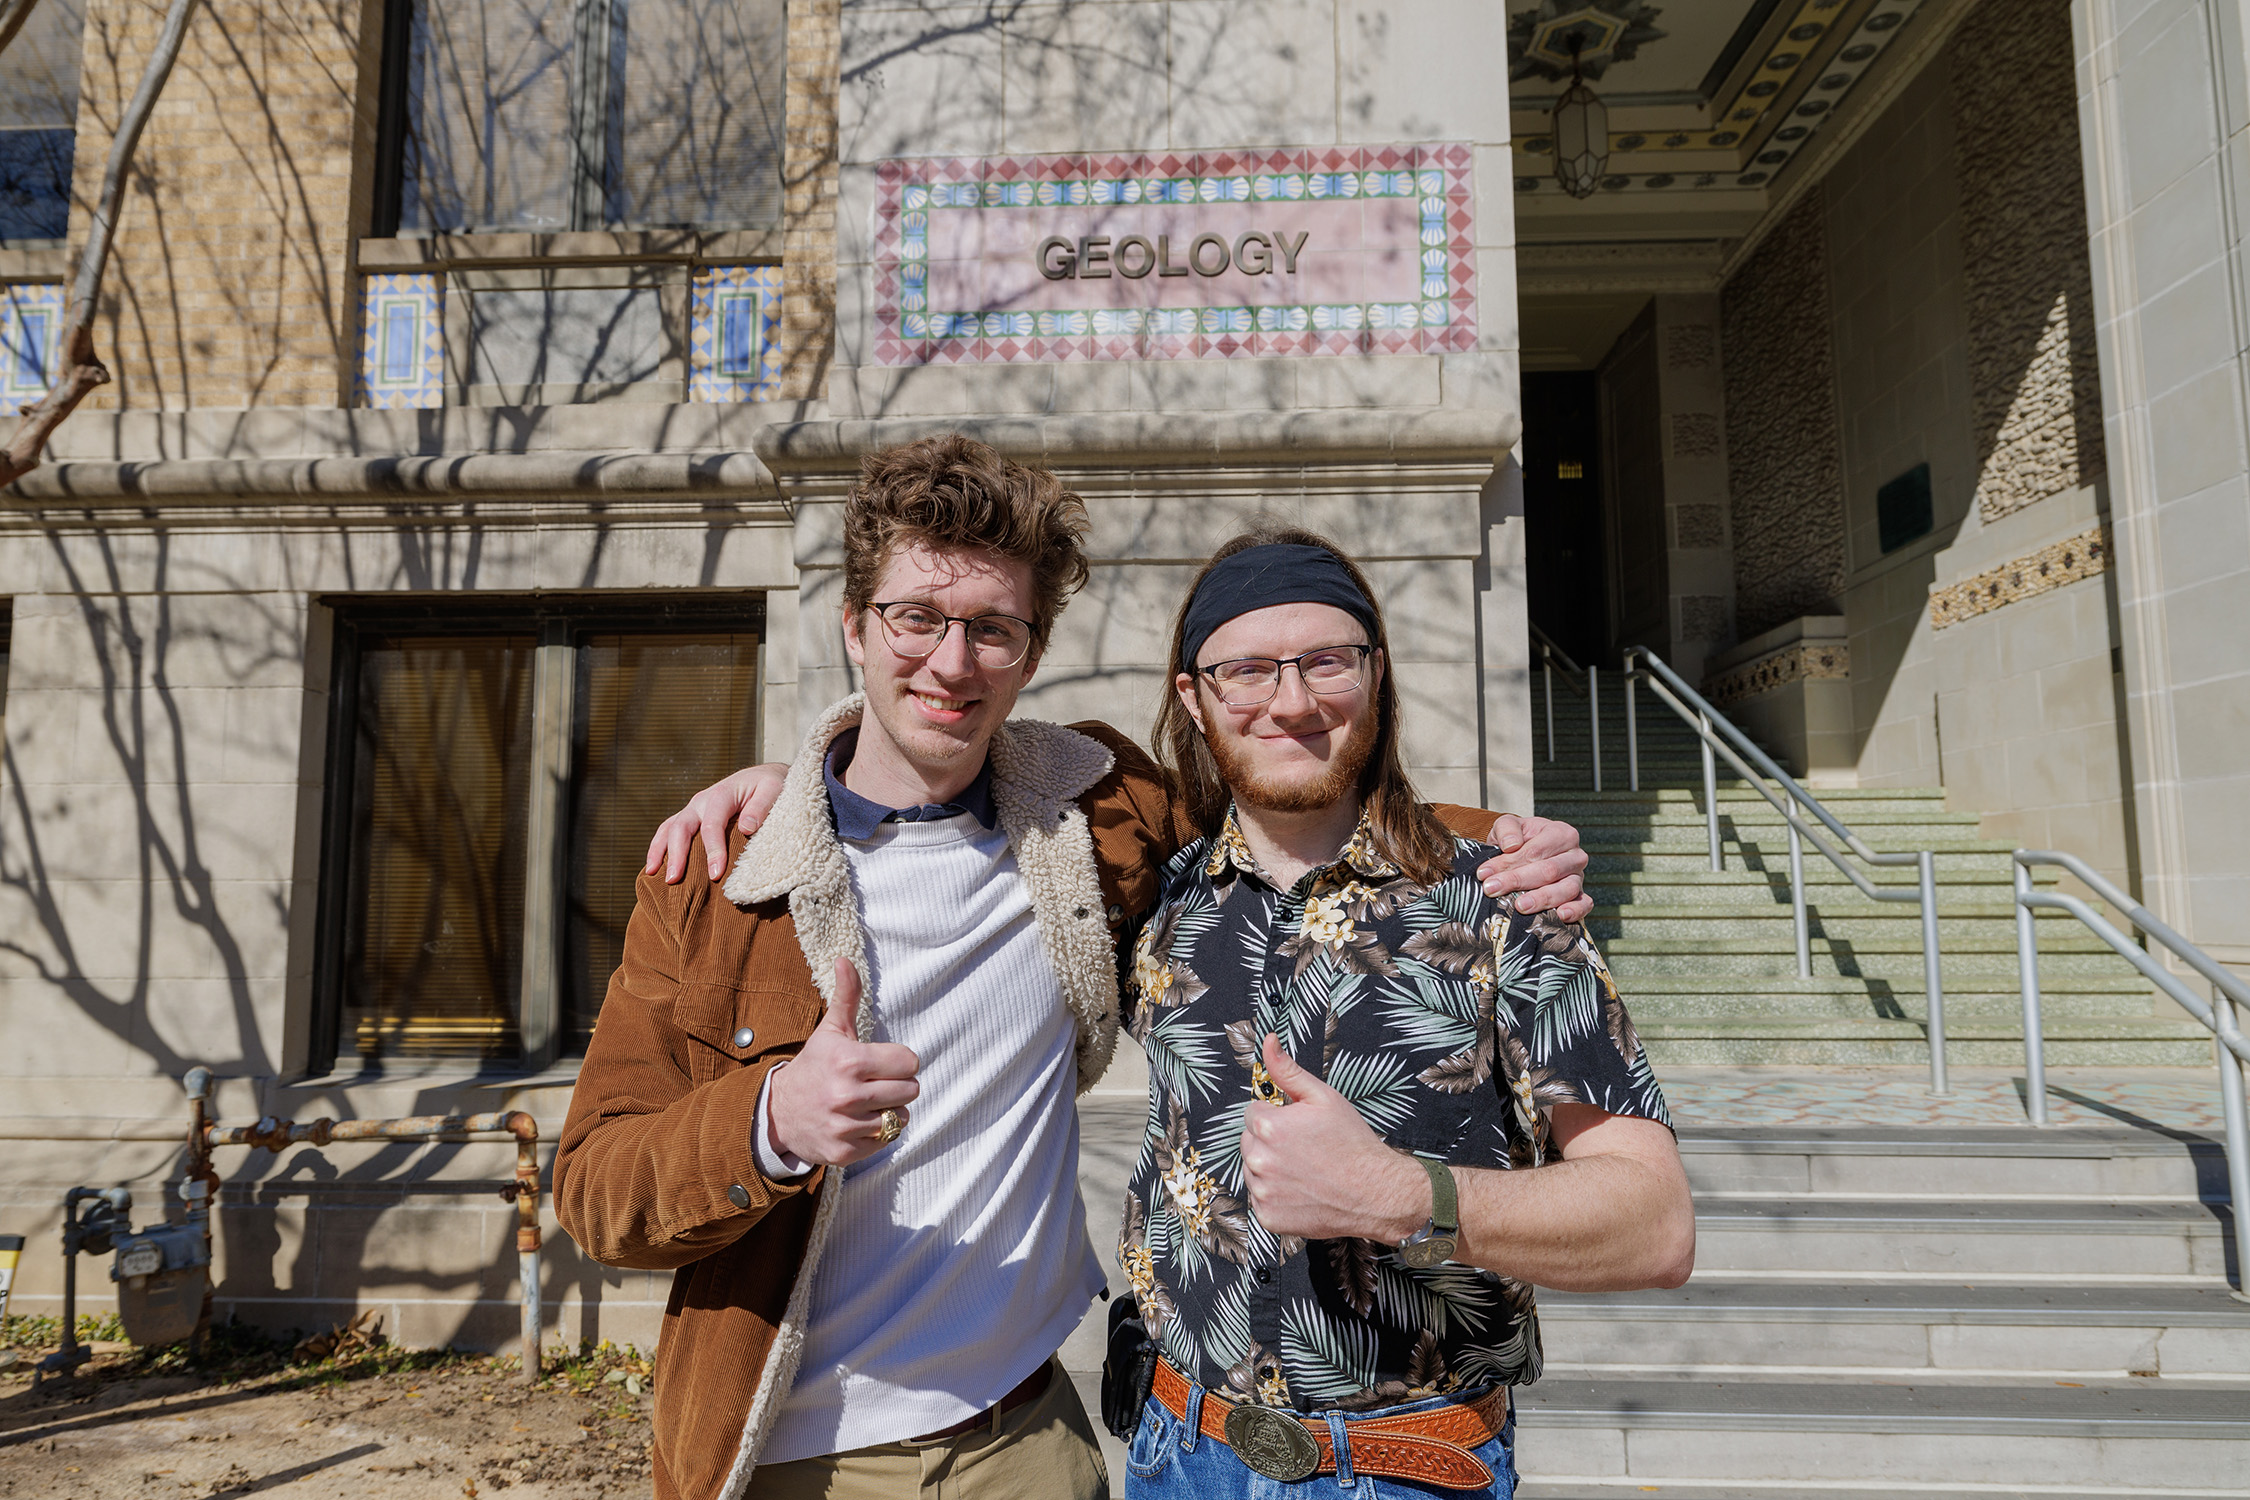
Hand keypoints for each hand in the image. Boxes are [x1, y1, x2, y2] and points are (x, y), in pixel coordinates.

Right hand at [643, 763, 788, 882]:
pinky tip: (654, 868)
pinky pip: (669, 831)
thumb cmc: (771, 786)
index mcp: (722, 794)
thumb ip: (762, 806)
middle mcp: (702, 801)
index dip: (713, 850)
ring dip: (659, 851)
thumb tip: (745, 828)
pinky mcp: (692, 817)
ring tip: (654, 875)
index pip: (712, 825)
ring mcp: (694, 809)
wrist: (764, 777)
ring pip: (669, 828)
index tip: (716, 874)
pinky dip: (659, 847)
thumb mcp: (774, 789)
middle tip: (674, 880)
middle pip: (682, 827)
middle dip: (677, 854)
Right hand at [765, 960, 920, 1167]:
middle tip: (876, 1083)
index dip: (900, 1061)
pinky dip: (878, 1132)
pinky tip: (859, 1121)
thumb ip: (846, 996)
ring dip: (890, 1110)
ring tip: (867, 1103)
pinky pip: (886, 1140)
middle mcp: (847, 1095)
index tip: (883, 1062)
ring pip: (902, 1117)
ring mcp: (845, 1126)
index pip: (910, 1062)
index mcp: (849, 1061)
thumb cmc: (814, 1066)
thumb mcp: (830, 1030)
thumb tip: (846, 960)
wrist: (778, 1112)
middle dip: (898, 1085)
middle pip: (910, 1090)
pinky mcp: (844, 1152)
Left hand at [1240, 1036, 1424, 1243]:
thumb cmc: (1352, 1144)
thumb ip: (1287, 1070)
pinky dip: (1277, 1196)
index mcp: (1267, 1126)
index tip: (1298, 1126)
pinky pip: (1262, 1199)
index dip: (1276, 1116)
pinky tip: (1302, 1190)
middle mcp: (1258, 1159)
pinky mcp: (1269, 1217)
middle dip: (1270, 1141)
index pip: (1252, 1113)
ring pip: (1253, 1170)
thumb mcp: (1323, 1097)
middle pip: (1249, 1141)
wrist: (1376, 1192)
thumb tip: (1267, 1042)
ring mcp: (1263, 1192)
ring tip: (1305, 1170)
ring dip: (1271, 1168)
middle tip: (1305, 1149)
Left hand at [1476, 814, 1591, 922]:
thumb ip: (1507, 829)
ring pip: (1567, 888)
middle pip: (1549, 870)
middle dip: (1518, 881)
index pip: (1535, 851)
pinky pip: (1584, 904)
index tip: (1485, 874)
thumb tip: (1511, 845)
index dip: (1509, 863)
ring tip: (1520, 906)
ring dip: (1542, 899)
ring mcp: (1579, 877)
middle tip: (1493, 889)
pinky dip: (1575, 910)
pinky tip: (1560, 916)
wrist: (1527, 852)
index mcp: (1561, 833)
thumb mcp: (1508, 826)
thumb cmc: (1519, 840)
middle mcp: (1575, 855)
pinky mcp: (1581, 896)